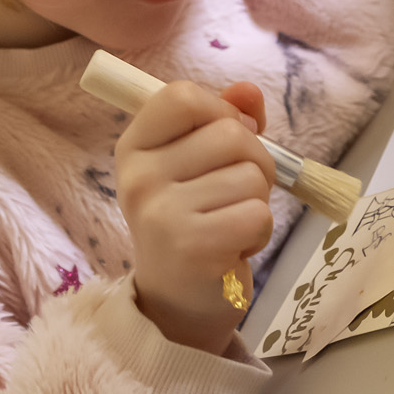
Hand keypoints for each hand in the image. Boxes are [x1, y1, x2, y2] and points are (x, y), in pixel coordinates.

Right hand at [115, 80, 276, 354]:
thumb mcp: (197, 164)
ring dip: (256, 202)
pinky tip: (234, 246)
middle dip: (254, 161)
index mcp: (134, 147)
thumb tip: (249, 90)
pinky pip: (257, 214)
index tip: (224, 141)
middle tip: (233, 194)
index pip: (182, 95)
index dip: (220, 110)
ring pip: (251, 175)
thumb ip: (223, 119)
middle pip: (230, 133)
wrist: (177, 303)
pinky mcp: (193, 247)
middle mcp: (139, 177)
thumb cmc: (193, 221)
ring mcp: (161, 212)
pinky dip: (259, 232)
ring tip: (229, 223)